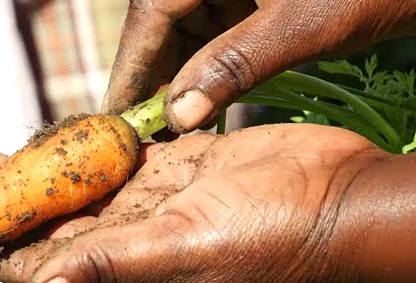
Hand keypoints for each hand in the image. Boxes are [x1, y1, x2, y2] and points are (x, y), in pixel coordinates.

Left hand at [0, 123, 388, 282]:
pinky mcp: (176, 164)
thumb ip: (107, 267)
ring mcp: (152, 197)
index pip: (29, 257)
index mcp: (121, 263)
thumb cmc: (268, 236)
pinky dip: (82, 144)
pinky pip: (116, 155)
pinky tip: (54, 133)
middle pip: (41, 217)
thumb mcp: (182, 252)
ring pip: (73, 183)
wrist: (334, 200)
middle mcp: (129, 234)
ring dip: (28, 168)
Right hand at [102, 0, 415, 132]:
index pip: (151, 13)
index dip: (131, 69)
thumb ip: (234, 66)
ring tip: (170, 128)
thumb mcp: (302, 26)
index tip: (113, 118)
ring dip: (180, 78)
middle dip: (155, 79)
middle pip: (162, 25)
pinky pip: (214, 32)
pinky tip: (203, 102)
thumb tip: (180, 116)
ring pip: (186, 32)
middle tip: (140, 135)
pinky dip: (208, 68)